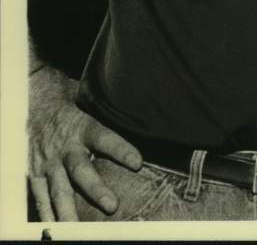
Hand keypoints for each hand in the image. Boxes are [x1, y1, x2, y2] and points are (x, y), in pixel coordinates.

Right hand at [28, 66, 141, 221]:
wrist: (36, 103)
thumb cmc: (72, 107)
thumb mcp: (91, 105)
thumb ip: (110, 117)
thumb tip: (144, 119)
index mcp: (84, 127)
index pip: (105, 137)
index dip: (121, 150)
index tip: (137, 163)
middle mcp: (66, 147)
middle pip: (81, 170)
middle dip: (96, 189)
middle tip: (112, 206)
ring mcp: (48, 162)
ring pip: (59, 190)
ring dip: (68, 212)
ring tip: (77, 229)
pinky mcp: (34, 173)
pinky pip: (39, 197)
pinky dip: (46, 215)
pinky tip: (54, 230)